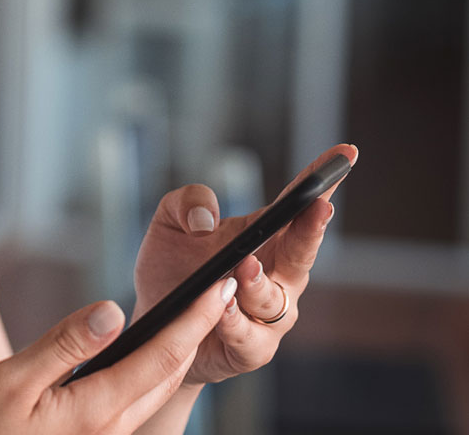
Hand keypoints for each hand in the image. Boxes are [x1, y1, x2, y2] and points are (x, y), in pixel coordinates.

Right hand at [0, 280, 235, 434]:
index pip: (163, 355)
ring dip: (176, 352)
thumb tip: (113, 311)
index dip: (195, 317)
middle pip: (168, 374)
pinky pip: (131, 404)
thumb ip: (64, 345)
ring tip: (188, 316)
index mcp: (95, 411)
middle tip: (215, 290)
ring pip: (153, 391)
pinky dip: (147, 372)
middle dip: (196, 331)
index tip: (220, 284)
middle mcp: (109, 432)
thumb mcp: (9, 380)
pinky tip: (139, 354)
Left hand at [133, 143, 357, 385]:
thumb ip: (186, 202)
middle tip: (319, 205)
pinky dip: (235, 321)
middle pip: (303, 249)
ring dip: (260, 281)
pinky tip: (222, 308)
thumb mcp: (168, 223)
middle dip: (313, 228)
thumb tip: (206, 219)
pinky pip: (250, 336)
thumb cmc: (170, 269)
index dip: (322, 179)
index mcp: (264, 237)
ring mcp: (268, 313)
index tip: (345, 152)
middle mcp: (277, 274)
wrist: (154, 326)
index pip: (297, 204)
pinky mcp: (251, 347)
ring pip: (275, 297)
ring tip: (243, 266)